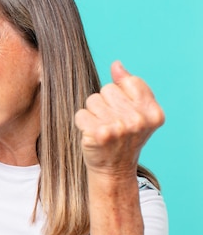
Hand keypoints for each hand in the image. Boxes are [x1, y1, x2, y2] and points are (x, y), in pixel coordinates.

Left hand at [74, 61, 164, 177]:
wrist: (113, 169)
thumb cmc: (124, 138)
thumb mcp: (136, 112)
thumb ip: (129, 86)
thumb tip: (116, 64)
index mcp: (153, 112)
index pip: (129, 81)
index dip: (120, 94)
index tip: (122, 111)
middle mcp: (139, 120)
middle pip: (107, 89)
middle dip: (104, 103)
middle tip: (111, 123)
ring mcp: (119, 127)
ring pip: (92, 100)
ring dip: (92, 113)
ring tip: (101, 129)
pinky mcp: (100, 134)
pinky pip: (81, 114)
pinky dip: (82, 123)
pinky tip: (92, 135)